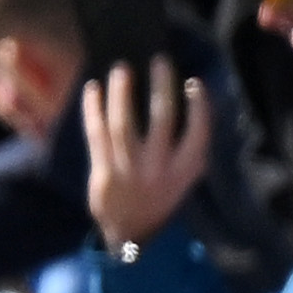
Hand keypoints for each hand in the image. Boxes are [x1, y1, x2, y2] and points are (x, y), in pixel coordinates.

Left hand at [81, 62, 210, 252]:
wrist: (127, 232)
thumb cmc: (158, 195)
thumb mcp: (183, 178)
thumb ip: (186, 148)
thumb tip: (183, 98)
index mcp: (184, 171)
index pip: (199, 133)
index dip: (200, 106)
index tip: (194, 82)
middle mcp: (159, 169)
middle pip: (162, 119)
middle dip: (161, 86)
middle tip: (159, 61)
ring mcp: (128, 170)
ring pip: (123, 124)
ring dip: (122, 92)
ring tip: (121, 68)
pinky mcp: (102, 172)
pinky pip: (96, 133)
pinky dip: (93, 108)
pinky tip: (92, 88)